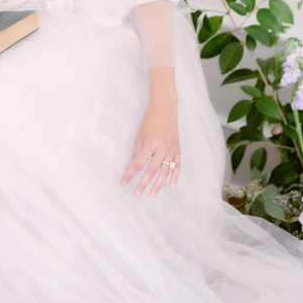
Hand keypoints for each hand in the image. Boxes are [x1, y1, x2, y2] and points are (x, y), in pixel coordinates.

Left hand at [121, 68, 179, 196]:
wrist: (165, 109)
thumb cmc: (150, 120)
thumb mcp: (140, 135)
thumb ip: (137, 151)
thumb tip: (133, 165)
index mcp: (150, 144)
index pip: (138, 163)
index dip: (130, 174)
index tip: (124, 182)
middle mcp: (162, 148)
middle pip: (151, 170)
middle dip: (143, 183)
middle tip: (137, 194)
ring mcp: (171, 150)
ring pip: (165, 171)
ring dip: (158, 184)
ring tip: (152, 194)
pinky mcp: (178, 149)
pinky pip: (177, 165)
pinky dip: (175, 176)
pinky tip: (171, 185)